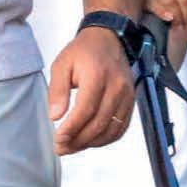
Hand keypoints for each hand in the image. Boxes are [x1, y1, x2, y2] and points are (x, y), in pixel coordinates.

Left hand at [48, 25, 135, 154]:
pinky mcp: (131, 102)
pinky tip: (90, 141)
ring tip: (72, 147)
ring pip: (111, 130)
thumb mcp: (62, 65)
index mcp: (97, 75)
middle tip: (61, 148)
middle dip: (78, 141)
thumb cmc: (83, 51)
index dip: (71, 129)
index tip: (58, 139)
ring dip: (90, 143)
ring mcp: (127, 96)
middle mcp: (116, 87)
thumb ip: (57, 90)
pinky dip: (105, 139)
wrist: (108, 39)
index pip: (85, 110)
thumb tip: (55, 117)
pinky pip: (121, 128)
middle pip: (98, 123)